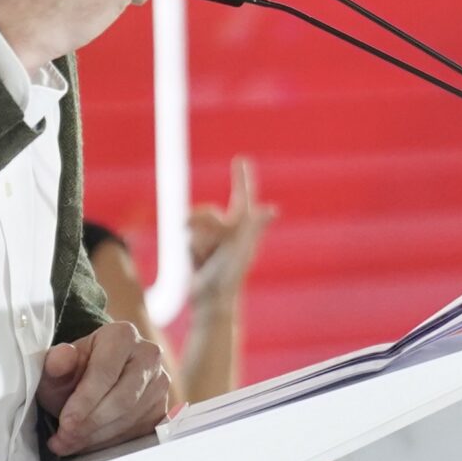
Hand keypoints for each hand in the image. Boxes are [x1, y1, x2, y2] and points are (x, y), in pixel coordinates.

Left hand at [38, 321, 170, 455]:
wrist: (94, 380)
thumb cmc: (75, 372)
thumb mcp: (58, 367)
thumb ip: (57, 363)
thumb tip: (63, 356)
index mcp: (123, 335)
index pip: (105, 373)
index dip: (84, 401)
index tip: (65, 423)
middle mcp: (149, 355)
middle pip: (122, 399)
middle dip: (90, 424)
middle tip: (65, 438)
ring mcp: (160, 382)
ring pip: (130, 419)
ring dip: (97, 437)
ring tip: (71, 441)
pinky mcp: (162, 408)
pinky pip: (139, 432)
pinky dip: (110, 443)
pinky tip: (90, 442)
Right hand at [187, 157, 275, 305]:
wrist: (210, 300)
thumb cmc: (229, 275)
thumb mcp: (241, 249)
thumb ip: (252, 227)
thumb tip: (272, 209)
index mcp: (243, 227)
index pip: (243, 196)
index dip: (242, 178)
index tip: (240, 159)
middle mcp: (230, 231)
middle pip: (208, 212)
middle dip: (201, 222)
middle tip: (199, 238)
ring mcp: (214, 239)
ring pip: (196, 225)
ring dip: (197, 240)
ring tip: (204, 259)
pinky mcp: (200, 248)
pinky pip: (189, 238)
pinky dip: (192, 249)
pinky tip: (197, 263)